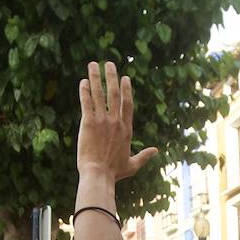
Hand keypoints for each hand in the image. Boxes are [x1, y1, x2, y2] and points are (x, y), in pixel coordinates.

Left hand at [76, 61, 158, 180]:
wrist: (98, 175)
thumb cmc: (114, 173)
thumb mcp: (132, 165)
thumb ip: (144, 156)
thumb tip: (156, 151)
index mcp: (126, 129)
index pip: (127, 104)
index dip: (126, 89)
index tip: (125, 77)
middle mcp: (115, 121)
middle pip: (115, 93)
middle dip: (111, 77)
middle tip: (108, 64)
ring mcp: (102, 121)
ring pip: (99, 94)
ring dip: (96, 78)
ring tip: (93, 65)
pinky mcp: (88, 123)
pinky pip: (87, 102)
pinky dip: (85, 91)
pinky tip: (83, 81)